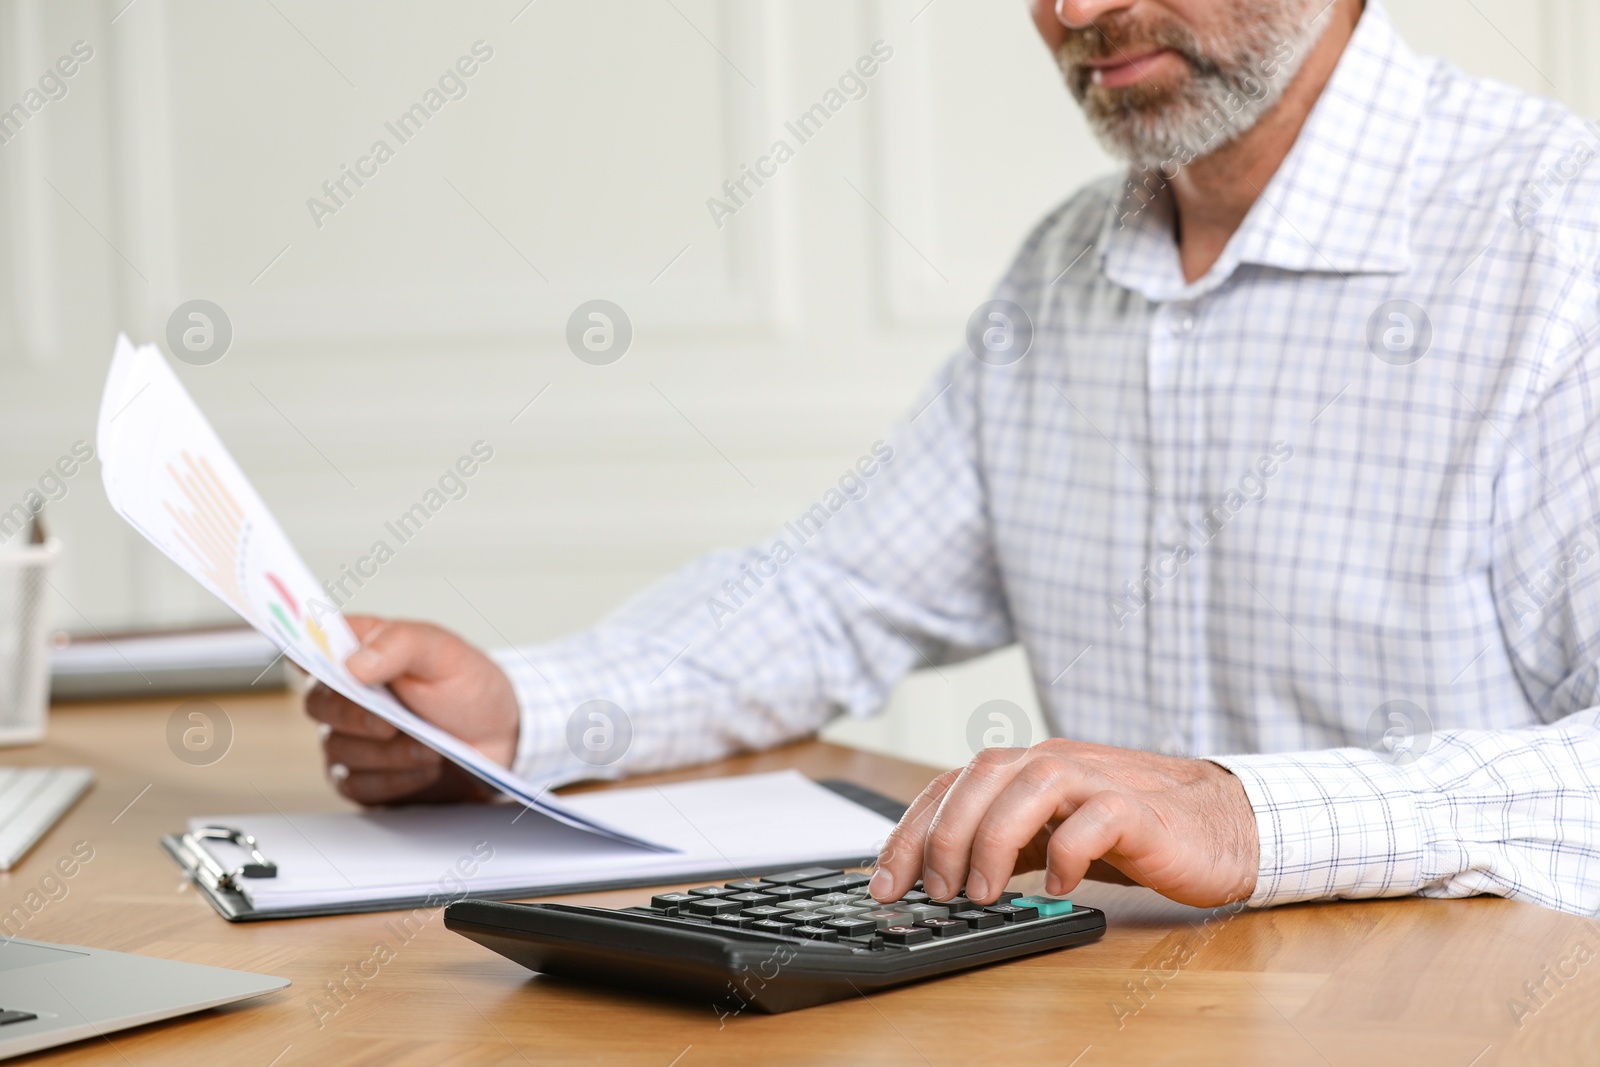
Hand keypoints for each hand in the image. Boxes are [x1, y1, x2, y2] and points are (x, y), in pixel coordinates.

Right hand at [303, 615, 519, 804]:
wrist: (498, 739)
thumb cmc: (467, 687)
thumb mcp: (445, 653)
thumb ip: (401, 644)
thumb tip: (354, 664)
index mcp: (358, 649)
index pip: (310, 643)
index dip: (303, 650)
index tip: (315, 664)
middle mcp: (345, 692)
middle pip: (318, 703)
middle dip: (358, 718)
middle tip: (394, 724)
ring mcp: (348, 736)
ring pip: (339, 749)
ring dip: (389, 752)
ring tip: (430, 746)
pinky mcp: (359, 777)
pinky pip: (356, 783)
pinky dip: (394, 778)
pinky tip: (424, 767)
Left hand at [869, 739, 1258, 908]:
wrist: (1219, 824)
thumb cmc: (1129, 830)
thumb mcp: (1049, 835)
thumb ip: (1003, 844)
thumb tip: (938, 881)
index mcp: (1025, 768)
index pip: (951, 785)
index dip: (910, 831)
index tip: (885, 882)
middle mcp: (1054, 763)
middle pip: (981, 776)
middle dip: (944, 835)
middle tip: (934, 891)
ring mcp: (1098, 781)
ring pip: (1032, 786)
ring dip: (995, 840)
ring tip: (983, 893)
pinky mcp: (1140, 810)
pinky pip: (1097, 818)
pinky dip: (1070, 851)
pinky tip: (1060, 887)